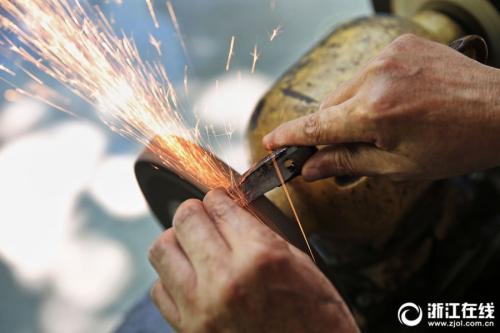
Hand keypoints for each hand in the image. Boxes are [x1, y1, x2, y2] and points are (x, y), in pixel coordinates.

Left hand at [149, 189, 358, 332]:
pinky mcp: (188, 330)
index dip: (219, 199)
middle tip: (205, 217)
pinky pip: (158, 289)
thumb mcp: (300, 264)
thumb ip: (260, 233)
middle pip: (185, 219)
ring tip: (194, 247)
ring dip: (177, 241)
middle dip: (195, 212)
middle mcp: (226, 279)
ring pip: (161, 249)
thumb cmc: (316, 319)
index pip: (219, 205)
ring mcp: (201, 308)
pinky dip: (171, 278)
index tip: (220, 202)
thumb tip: (230, 210)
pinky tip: (191, 280)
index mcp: (261, 257)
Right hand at [263, 34, 499, 180]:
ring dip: (351, 109)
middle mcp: (376, 78)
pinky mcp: (400, 45)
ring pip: (346, 89)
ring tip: (384, 123)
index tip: (270, 142)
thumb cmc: (456, 145)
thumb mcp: (399, 167)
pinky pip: (367, 71)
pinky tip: (395, 101)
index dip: (289, 136)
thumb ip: (348, 163)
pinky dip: (370, 89)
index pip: (315, 126)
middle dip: (330, 129)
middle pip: (328, 107)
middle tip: (345, 146)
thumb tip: (312, 167)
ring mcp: (388, 56)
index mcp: (375, 114)